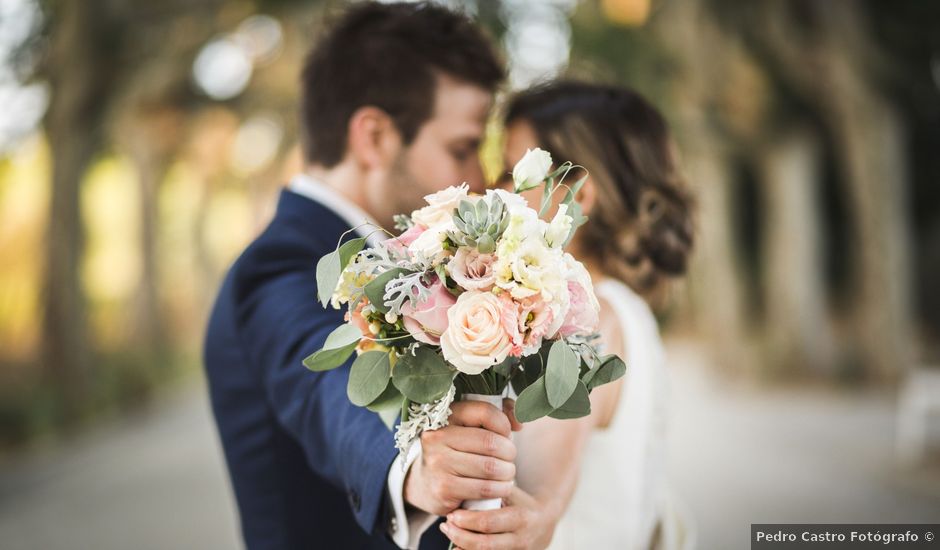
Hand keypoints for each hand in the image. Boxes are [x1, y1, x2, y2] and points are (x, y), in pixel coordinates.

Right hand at [404, 400, 517, 515]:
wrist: (425, 483)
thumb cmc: (457, 449)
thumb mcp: (470, 426)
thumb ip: (497, 413)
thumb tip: (519, 422)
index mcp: (446, 416)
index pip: (485, 412)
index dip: (504, 424)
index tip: (506, 434)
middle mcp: (437, 437)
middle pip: (491, 442)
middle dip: (509, 452)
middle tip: (509, 458)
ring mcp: (438, 463)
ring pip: (491, 467)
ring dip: (507, 472)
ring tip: (506, 473)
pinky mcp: (443, 489)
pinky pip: (485, 489)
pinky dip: (501, 489)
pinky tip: (501, 487)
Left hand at [439, 486, 557, 549]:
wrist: (543, 524)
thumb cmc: (520, 503)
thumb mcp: (511, 492)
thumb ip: (491, 488)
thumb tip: (460, 483)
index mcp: (521, 518)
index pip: (488, 522)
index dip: (466, 520)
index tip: (452, 513)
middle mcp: (521, 539)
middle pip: (484, 544)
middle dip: (460, 535)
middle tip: (446, 525)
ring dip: (462, 546)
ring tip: (450, 534)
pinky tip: (458, 546)